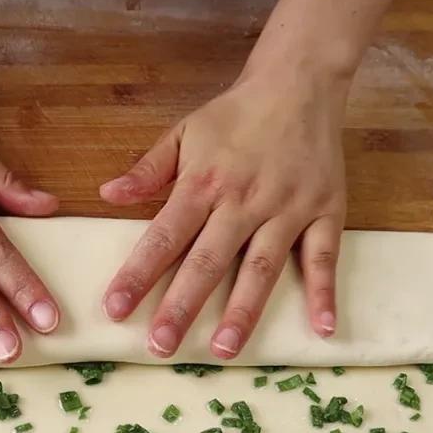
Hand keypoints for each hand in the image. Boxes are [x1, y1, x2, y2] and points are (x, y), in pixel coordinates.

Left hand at [100, 72, 347, 358]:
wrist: (299, 83)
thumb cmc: (235, 115)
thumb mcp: (183, 132)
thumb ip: (148, 169)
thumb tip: (107, 194)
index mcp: (203, 183)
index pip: (164, 236)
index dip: (138, 273)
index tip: (115, 309)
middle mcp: (244, 200)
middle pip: (208, 261)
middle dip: (182, 306)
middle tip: (160, 347)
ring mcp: (287, 208)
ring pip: (262, 267)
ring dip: (244, 310)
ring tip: (223, 350)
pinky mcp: (325, 211)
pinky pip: (325, 257)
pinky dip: (325, 292)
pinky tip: (321, 329)